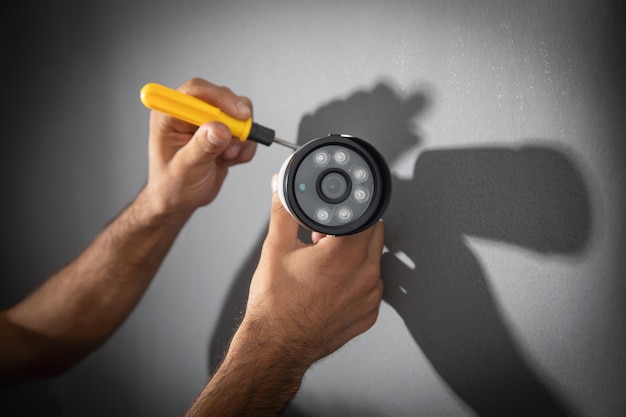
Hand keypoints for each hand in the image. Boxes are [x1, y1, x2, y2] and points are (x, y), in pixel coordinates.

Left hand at [144, 77, 256, 218]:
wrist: (180, 200)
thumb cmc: (172, 185)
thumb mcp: (185, 168)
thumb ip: (202, 148)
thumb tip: (219, 129)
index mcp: (171, 115)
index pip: (196, 91)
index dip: (219, 98)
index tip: (238, 114)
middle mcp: (190, 113)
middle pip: (221, 98)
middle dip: (234, 122)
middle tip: (233, 145)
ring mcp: (207, 121)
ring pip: (237, 113)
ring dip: (240, 137)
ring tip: (228, 157)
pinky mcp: (222, 131)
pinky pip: (244, 129)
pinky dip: (245, 146)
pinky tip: (231, 160)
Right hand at [236, 175, 384, 366]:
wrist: (275, 346)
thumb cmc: (276, 304)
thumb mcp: (276, 247)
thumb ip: (284, 210)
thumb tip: (282, 187)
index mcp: (346, 254)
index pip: (367, 215)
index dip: (350, 211)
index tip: (336, 214)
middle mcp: (365, 276)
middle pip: (374, 234)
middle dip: (353, 229)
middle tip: (323, 238)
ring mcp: (370, 298)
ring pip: (373, 260)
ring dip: (356, 255)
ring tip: (325, 263)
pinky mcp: (368, 315)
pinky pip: (371, 286)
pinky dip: (357, 280)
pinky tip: (332, 284)